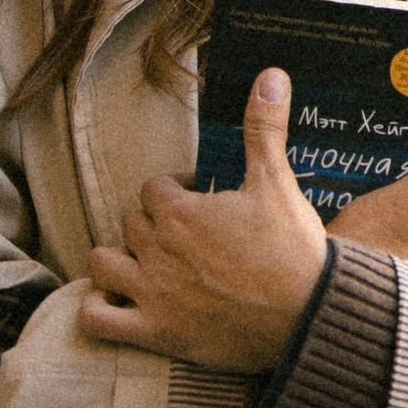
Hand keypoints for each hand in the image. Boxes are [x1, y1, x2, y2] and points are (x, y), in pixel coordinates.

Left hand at [81, 70, 326, 369]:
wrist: (310, 314)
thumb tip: (270, 74)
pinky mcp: (156, 333)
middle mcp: (157, 249)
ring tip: (145, 264)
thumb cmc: (294, 249)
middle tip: (188, 238)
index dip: (176, 192)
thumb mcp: (276, 182)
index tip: (204, 204)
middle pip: (131, 224)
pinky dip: (99, 309)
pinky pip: (98, 319)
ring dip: (117, 260)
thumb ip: (263, 128)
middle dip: (154, 226)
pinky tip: (118, 301)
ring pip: (102, 263)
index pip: (153, 189)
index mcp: (180, 211)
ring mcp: (152, 293)